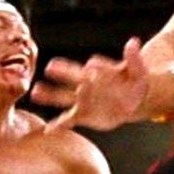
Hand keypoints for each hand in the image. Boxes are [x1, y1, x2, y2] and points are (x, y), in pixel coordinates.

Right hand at [31, 37, 148, 131]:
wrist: (134, 101)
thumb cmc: (135, 82)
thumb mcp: (138, 70)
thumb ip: (134, 58)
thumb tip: (133, 42)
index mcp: (98, 71)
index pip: (95, 66)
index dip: (96, 66)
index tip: (92, 66)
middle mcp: (86, 84)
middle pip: (71, 77)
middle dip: (62, 73)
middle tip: (50, 67)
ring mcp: (83, 100)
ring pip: (63, 97)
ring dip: (50, 95)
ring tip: (36, 92)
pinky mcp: (83, 115)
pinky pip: (68, 120)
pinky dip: (58, 125)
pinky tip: (48, 130)